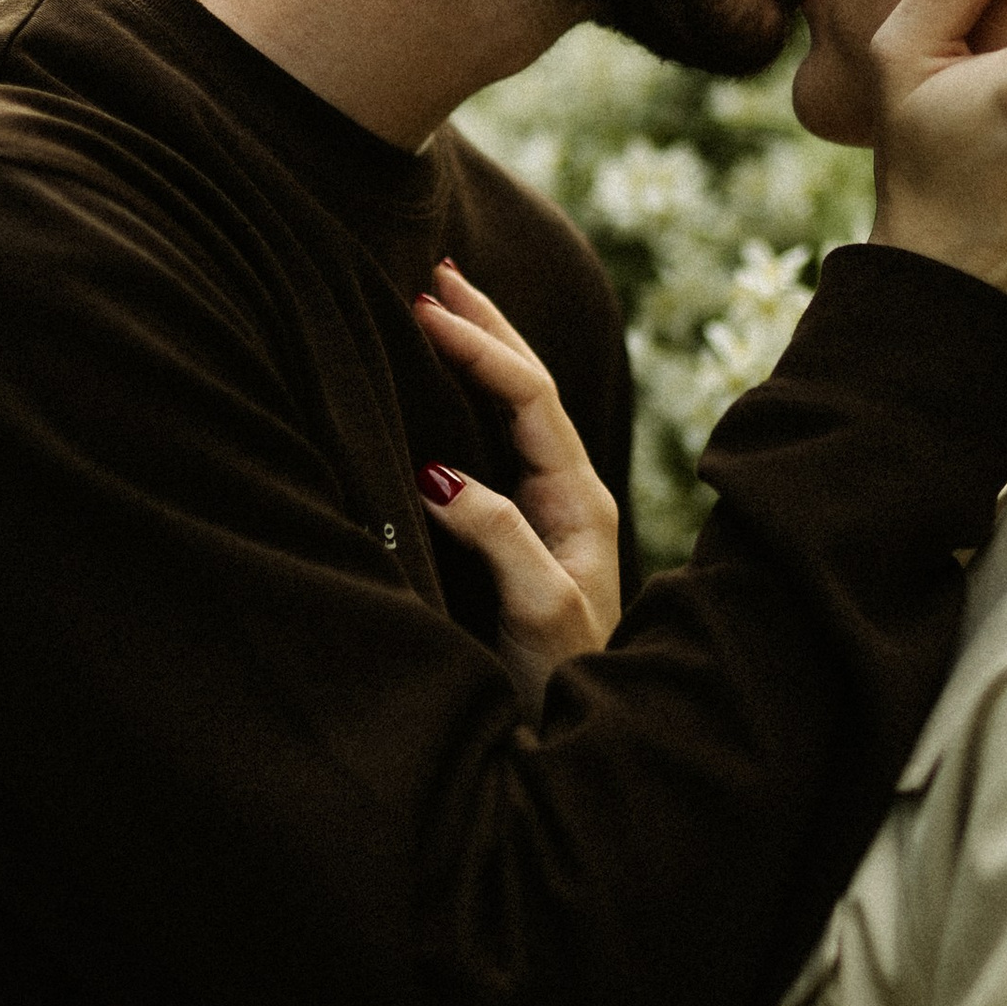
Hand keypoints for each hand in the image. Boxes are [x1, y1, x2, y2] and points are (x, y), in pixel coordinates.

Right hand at [412, 257, 621, 699]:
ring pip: (516, 408)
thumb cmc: (563, 678)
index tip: (424, 310)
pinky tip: (448, 383)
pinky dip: (471, 396)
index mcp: (580, 499)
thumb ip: (497, 535)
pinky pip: (499, 442)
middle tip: (438, 269)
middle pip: (530, 384)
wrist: (581, 736)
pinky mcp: (525, 531)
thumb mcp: (536, 608)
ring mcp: (551, 509)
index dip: (480, 348)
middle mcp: (571, 493)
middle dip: (487, 324)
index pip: (529, 397)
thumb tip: (440, 473)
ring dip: (482, 349)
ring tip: (443, 299)